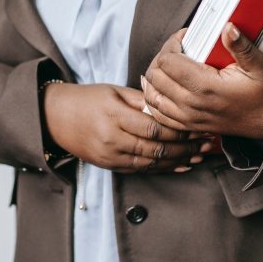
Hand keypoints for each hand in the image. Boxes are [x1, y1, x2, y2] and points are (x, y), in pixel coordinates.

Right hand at [43, 83, 211, 172]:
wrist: (56, 118)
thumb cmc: (88, 99)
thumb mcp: (114, 91)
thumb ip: (142, 99)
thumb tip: (170, 104)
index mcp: (114, 116)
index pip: (154, 127)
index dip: (179, 130)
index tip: (198, 126)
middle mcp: (112, 139)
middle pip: (156, 148)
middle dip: (185, 148)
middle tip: (206, 144)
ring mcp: (110, 155)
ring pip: (151, 163)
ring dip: (178, 161)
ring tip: (199, 156)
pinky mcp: (109, 165)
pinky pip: (141, 170)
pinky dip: (163, 169)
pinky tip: (181, 166)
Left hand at [142, 23, 262, 139]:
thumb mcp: (260, 65)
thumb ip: (241, 46)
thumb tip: (227, 27)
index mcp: (206, 87)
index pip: (167, 61)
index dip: (172, 43)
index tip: (185, 37)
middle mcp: (192, 104)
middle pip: (155, 76)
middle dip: (161, 57)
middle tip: (177, 48)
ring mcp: (188, 118)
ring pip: (152, 95)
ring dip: (155, 77)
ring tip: (169, 64)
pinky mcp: (188, 126)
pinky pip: (158, 113)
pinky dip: (155, 97)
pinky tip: (163, 86)